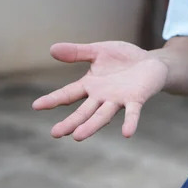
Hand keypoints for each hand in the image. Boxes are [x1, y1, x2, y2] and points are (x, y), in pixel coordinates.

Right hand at [32, 41, 168, 140]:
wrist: (152, 62)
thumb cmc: (124, 58)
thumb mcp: (98, 51)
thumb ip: (77, 52)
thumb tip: (52, 50)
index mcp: (91, 85)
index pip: (68, 94)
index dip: (53, 100)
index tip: (36, 106)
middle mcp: (102, 96)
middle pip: (83, 112)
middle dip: (70, 122)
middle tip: (55, 133)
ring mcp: (119, 100)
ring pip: (103, 115)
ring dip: (91, 126)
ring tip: (78, 136)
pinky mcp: (136, 99)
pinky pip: (132, 113)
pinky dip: (130, 123)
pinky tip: (127, 133)